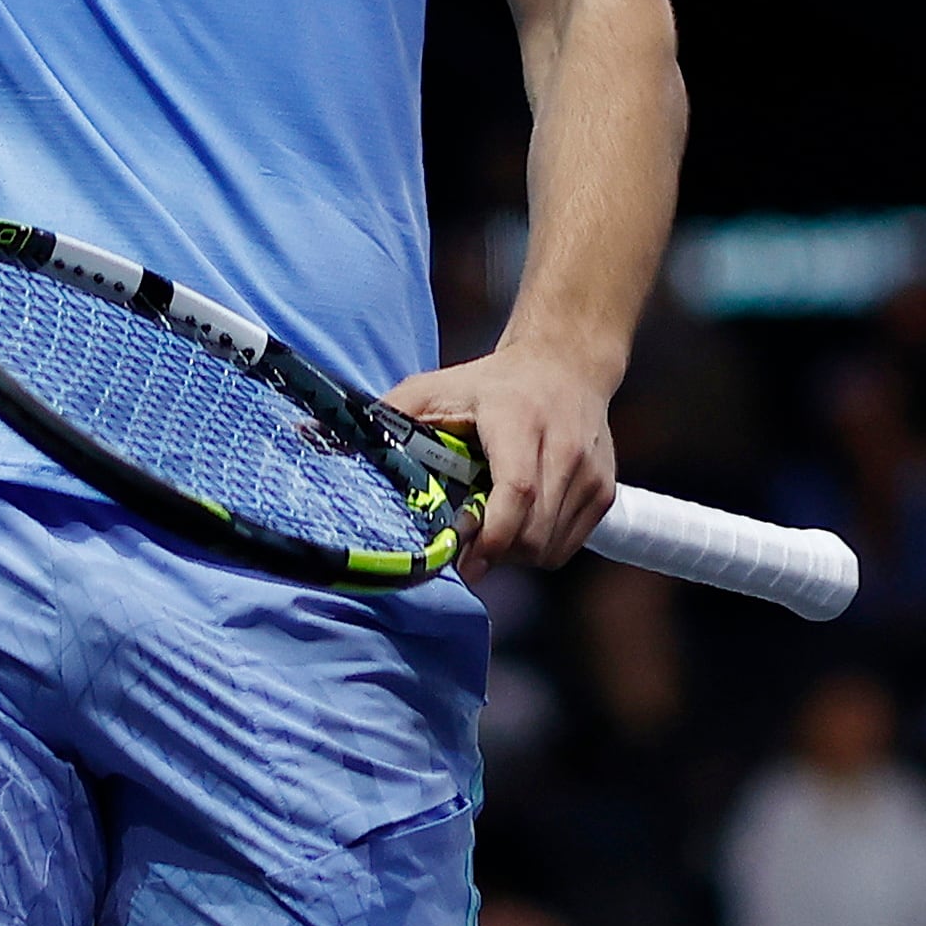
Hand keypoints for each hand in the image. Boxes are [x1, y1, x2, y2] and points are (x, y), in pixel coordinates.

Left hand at [379, 341, 616, 565]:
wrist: (566, 364)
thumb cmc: (492, 382)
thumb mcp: (435, 387)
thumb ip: (389, 415)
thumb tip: (322, 437)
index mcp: (519, 421)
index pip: (518, 492)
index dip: (492, 537)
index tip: (464, 561)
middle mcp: (563, 447)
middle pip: (533, 532)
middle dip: (495, 554)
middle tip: (465, 549)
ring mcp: (590, 472)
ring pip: (551, 548)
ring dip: (515, 556)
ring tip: (491, 531)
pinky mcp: (604, 490)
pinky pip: (567, 546)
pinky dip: (539, 549)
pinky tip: (519, 525)